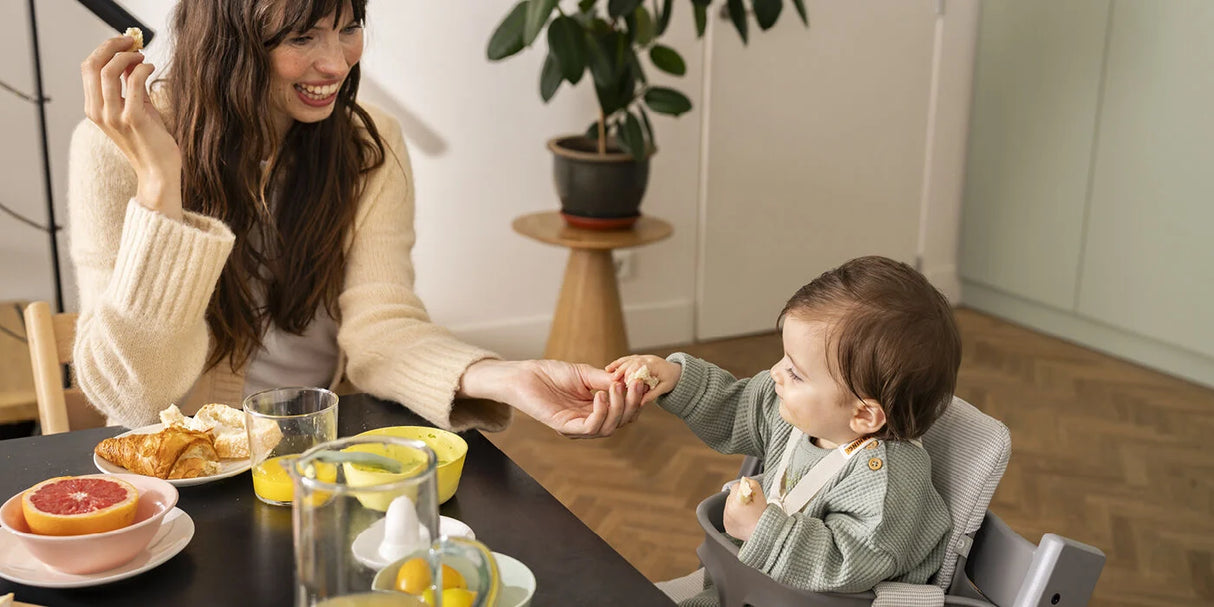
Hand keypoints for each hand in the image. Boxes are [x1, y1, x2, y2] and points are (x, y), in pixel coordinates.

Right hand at [81, 34, 181, 219]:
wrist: (159, 172)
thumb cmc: (150, 141)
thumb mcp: (137, 108)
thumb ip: (130, 85)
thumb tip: (131, 59)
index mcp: (94, 109)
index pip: (88, 68)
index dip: (104, 50)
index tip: (122, 42)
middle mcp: (98, 112)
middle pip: (92, 65)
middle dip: (111, 47)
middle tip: (131, 41)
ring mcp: (113, 116)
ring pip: (108, 71)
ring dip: (127, 57)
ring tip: (143, 57)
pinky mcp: (132, 119)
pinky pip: (132, 83)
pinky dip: (142, 69)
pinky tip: (151, 68)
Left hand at [459, 360, 644, 437]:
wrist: (524, 375)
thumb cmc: (551, 373)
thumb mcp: (585, 373)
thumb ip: (606, 381)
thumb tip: (630, 383)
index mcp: (595, 409)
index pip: (623, 413)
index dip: (635, 400)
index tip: (642, 382)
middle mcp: (588, 421)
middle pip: (620, 422)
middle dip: (631, 404)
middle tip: (635, 385)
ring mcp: (576, 427)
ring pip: (608, 428)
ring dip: (617, 408)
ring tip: (617, 388)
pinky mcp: (564, 427)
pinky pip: (589, 428)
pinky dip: (600, 413)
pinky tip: (600, 396)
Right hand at [605, 354, 680, 405]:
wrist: (676, 371)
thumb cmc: (671, 379)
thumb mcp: (664, 388)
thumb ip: (652, 395)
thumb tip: (640, 403)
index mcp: (654, 365)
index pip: (640, 366)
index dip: (631, 374)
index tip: (624, 383)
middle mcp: (648, 359)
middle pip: (632, 362)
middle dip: (622, 370)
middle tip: (613, 380)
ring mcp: (643, 357)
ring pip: (628, 359)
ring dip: (617, 365)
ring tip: (608, 372)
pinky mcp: (639, 358)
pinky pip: (627, 359)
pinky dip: (618, 363)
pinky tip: (609, 368)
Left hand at [723, 477, 766, 540]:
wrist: (764, 535)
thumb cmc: (764, 517)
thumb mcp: (761, 497)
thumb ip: (752, 484)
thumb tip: (745, 480)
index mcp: (736, 503)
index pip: (736, 486)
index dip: (745, 489)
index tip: (751, 496)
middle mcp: (728, 511)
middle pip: (731, 495)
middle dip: (740, 497)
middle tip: (750, 505)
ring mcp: (727, 519)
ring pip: (729, 505)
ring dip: (736, 505)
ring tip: (747, 512)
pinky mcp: (727, 526)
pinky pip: (728, 515)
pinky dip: (734, 515)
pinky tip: (744, 518)